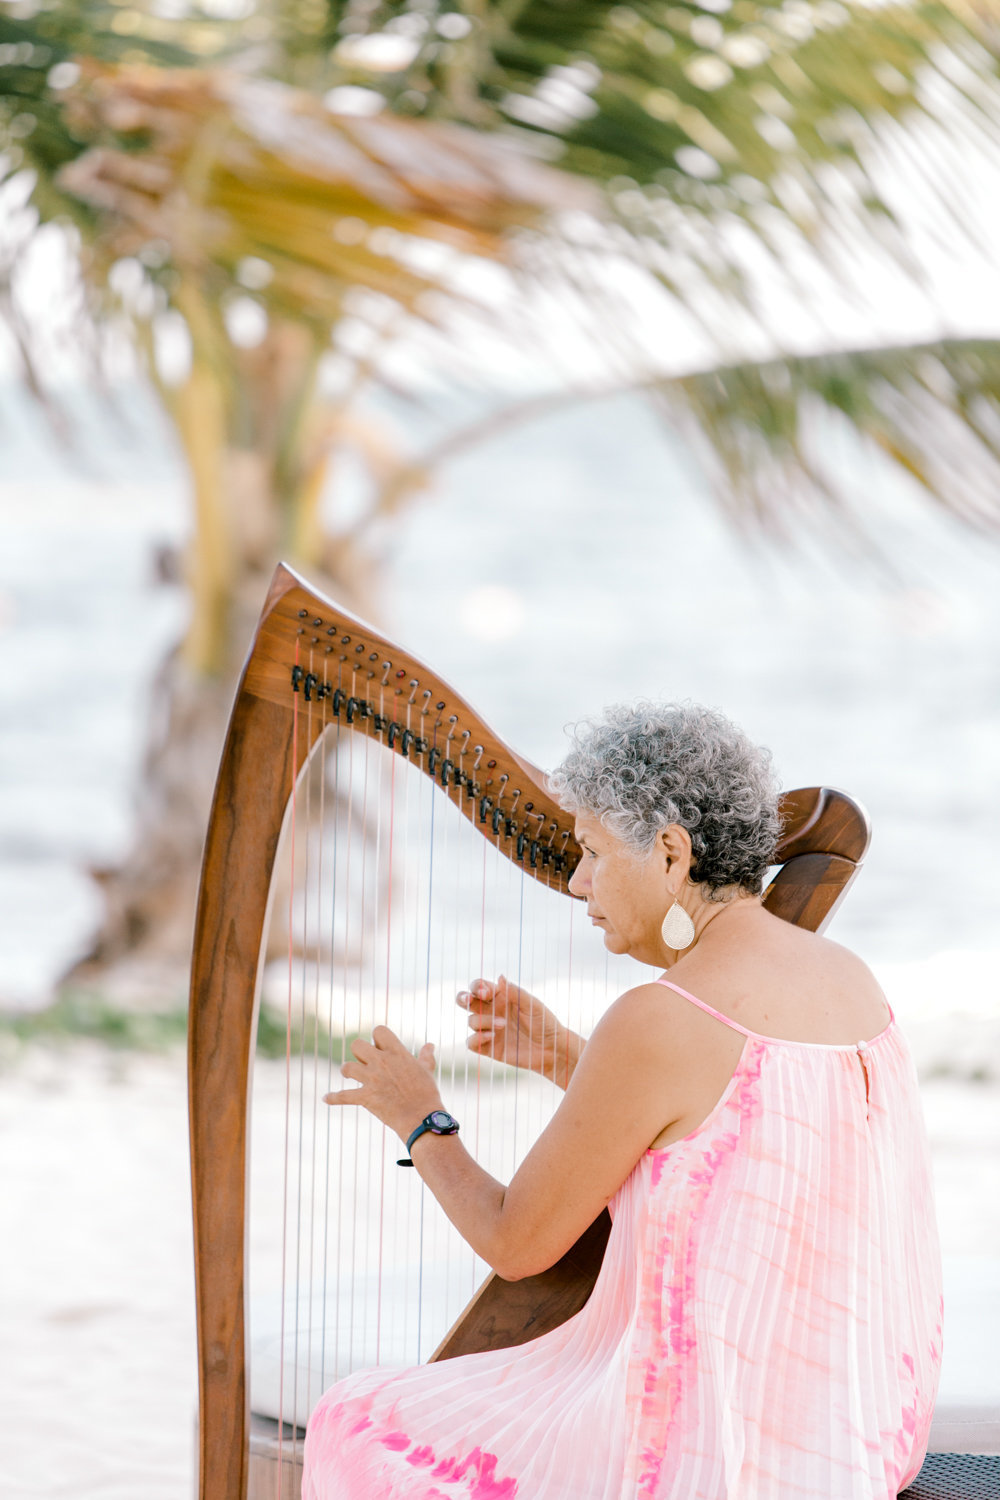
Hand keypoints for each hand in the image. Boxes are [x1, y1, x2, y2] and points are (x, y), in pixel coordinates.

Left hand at [323, 1025, 441, 1139]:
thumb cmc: (426, 1093)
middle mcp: (381, 1062)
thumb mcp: (427, 1070)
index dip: (378, 1038)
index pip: (379, 1031)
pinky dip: (333, 1098)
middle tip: (366, 1063)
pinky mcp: (365, 1097)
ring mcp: (371, 1079)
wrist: (422, 1118)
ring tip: (352, 1076)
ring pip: (347, 1067)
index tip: (381, 1048)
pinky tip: (326, 1098)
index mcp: (396, 1053)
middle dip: (359, 1053)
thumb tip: (430, 1045)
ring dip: (348, 1071)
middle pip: (357, 1045)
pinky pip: (343, 1096)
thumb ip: (425, 1055)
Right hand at [457, 975, 581, 1086]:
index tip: (486, 993)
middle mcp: (491, 1011)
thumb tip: (500, 976)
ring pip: (471, 1021)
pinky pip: (471, 1042)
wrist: (552, 1049)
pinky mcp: (488, 1048)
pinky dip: (477, 1038)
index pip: (480, 987)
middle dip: (463, 998)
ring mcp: (488, 1029)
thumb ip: (515, 992)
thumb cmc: (545, 1023)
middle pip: (466, 1001)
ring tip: (503, 1025)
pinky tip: (492, 1037)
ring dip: (483, 1021)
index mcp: (501, 997)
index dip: (477, 987)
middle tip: (468, 1000)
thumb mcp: (533, 1005)